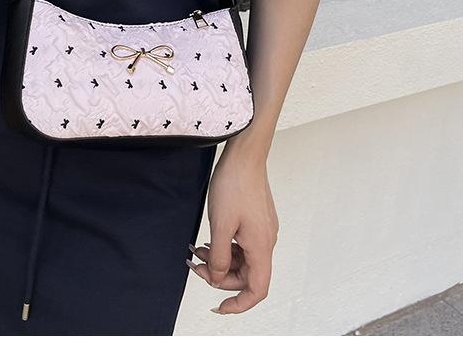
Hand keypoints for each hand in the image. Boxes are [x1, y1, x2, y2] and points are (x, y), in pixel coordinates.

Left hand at [187, 145, 278, 314]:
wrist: (244, 155)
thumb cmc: (234, 184)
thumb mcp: (220, 225)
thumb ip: (219, 257)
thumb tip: (218, 276)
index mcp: (261, 246)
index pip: (257, 289)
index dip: (239, 303)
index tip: (219, 307)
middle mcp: (266, 241)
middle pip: (246, 275)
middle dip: (220, 276)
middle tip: (195, 267)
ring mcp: (262, 229)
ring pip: (242, 259)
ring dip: (220, 260)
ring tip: (196, 252)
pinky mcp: (256, 220)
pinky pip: (242, 244)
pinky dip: (224, 246)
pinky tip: (207, 240)